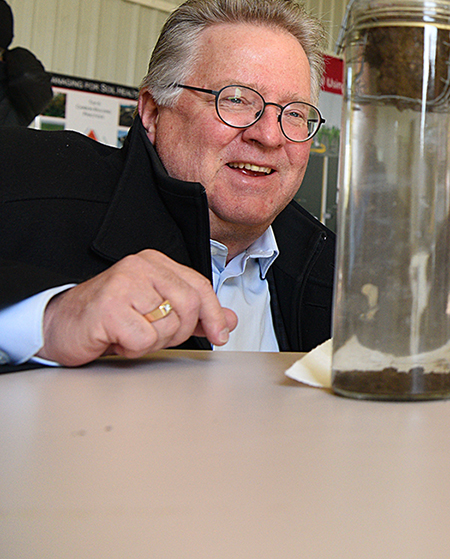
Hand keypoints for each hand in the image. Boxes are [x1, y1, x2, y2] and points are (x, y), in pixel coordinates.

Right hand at [38, 249, 236, 365]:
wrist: (58, 326)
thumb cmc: (107, 317)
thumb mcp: (156, 311)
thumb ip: (193, 314)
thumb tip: (229, 320)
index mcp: (154, 262)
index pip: (199, 286)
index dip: (214, 314)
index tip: (221, 334)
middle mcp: (139, 267)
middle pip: (189, 305)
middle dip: (179, 331)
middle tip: (155, 336)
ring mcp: (123, 285)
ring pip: (168, 325)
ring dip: (153, 341)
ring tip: (131, 334)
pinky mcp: (109, 308)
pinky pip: (144, 340)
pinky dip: (134, 349)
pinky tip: (117, 340)